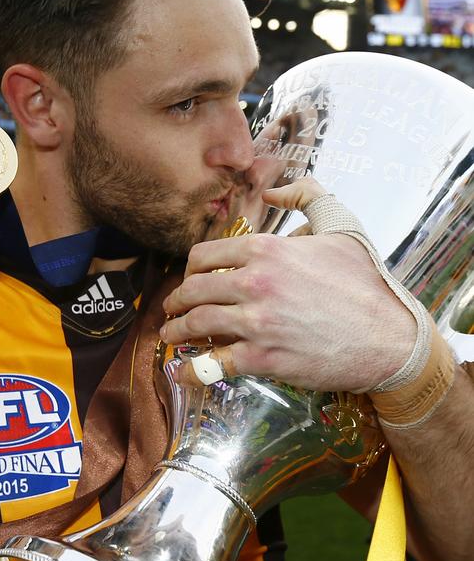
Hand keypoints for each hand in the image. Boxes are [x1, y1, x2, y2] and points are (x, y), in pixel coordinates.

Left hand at [161, 191, 416, 391]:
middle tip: (173, 309)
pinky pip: (213, 363)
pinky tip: (184, 371)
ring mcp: (257, 322)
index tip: (190, 279)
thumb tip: (272, 189)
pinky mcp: (263, 357)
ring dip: (176, 330)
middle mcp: (255, 283)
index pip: (204, 256)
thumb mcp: (341, 225)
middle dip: (177, 301)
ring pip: (196, 323)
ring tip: (172, 336)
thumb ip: (306, 196)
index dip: (190, 269)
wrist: (389, 336)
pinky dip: (192, 369)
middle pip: (193, 289)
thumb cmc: (365, 282)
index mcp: (266, 250)